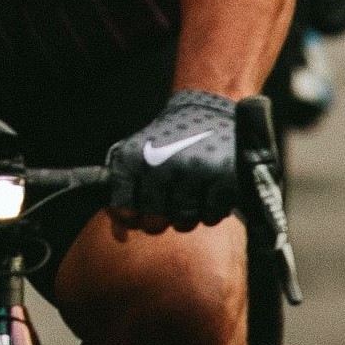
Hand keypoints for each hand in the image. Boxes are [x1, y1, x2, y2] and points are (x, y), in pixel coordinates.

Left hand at [108, 90, 241, 232]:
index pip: (124, 210)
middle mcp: (162, 165)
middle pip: (154, 223)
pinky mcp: (224, 178)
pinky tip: (211, 189)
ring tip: (192, 190)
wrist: (211, 108)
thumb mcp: (139, 156)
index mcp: (135, 158)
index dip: (132, 216)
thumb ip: (125, 194)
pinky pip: (211, 217)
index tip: (140, 208)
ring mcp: (194, 172)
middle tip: (171, 200)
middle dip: (161, 219)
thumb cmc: (169, 139)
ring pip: (184, 223)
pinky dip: (212, 209)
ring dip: (188, 214)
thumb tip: (119, 236)